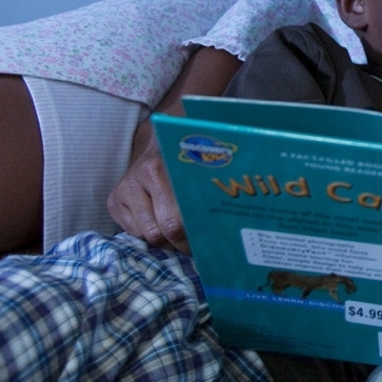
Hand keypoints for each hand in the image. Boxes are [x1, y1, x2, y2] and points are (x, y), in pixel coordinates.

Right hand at [106, 45, 241, 254]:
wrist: (162, 133)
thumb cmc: (199, 150)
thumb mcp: (216, 156)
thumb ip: (231, 171)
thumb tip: (267, 183)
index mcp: (166, 166)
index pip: (178, 221)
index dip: (197, 239)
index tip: (214, 246)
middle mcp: (142, 176)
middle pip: (163, 233)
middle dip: (184, 244)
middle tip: (202, 248)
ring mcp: (125, 188)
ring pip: (147, 236)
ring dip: (167, 240)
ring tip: (184, 234)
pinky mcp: (113, 200)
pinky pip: (132, 232)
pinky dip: (148, 233)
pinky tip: (161, 222)